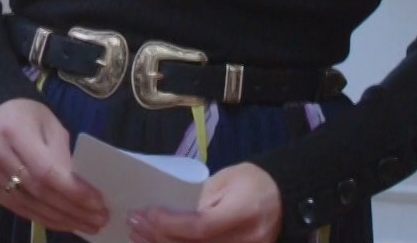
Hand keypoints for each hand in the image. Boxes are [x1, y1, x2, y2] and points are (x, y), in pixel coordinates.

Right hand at [0, 99, 109, 236]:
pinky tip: (65, 222)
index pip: (46, 171)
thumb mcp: (52, 126)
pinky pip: (19, 209)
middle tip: (100, 219)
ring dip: (62, 219)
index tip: (98, 202)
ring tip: (88, 225)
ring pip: (29, 206)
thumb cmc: (27, 116)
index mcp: (13, 131)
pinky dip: (45, 218)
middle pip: (39, 192)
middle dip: (73, 209)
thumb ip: (64, 156)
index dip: (73, 191)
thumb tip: (82, 190)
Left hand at [126, 163, 281, 242]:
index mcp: (243, 213)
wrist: (282, 197)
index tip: (145, 214)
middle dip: (159, 237)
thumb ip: (198, 200)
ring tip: (140, 235)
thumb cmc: (251, 181)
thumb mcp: (224, 180)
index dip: (170, 225)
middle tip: (134, 223)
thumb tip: (166, 214)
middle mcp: (245, 241)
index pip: (201, 227)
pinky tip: (160, 242)